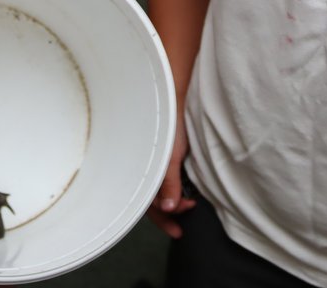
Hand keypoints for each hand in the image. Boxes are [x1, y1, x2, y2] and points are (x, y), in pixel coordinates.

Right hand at [146, 114, 193, 237]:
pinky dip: (173, 188)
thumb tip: (169, 209)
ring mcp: (152, 162)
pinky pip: (163, 179)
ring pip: (157, 191)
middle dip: (168, 214)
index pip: (146, 206)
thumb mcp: (170, 158)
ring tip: (188, 205)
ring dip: (172, 201)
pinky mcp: (161, 155)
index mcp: (138, 171)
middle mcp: (142, 168)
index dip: (162, 221)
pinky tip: (182, 190)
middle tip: (185, 221)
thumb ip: (168, 184)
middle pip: (151, 201)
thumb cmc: (168, 124)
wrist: (173, 98)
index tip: (178, 230)